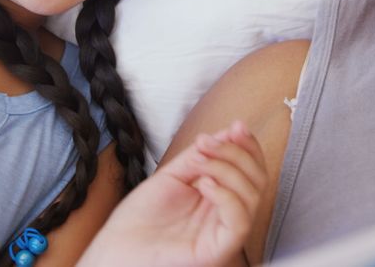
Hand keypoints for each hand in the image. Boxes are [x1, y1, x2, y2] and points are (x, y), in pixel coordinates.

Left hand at [79, 120, 266, 266]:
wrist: (116, 246)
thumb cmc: (140, 218)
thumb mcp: (173, 175)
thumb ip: (200, 156)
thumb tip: (227, 133)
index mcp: (220, 197)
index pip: (252, 169)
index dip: (248, 145)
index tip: (236, 126)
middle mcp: (227, 214)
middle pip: (258, 179)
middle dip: (237, 152)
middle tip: (209, 142)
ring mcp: (224, 232)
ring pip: (252, 196)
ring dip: (227, 169)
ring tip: (199, 161)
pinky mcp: (218, 249)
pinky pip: (240, 221)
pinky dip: (227, 196)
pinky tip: (204, 184)